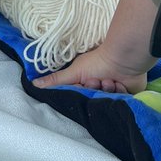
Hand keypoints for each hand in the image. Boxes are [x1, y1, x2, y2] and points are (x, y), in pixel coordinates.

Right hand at [31, 47, 147, 94]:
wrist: (122, 60)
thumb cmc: (98, 62)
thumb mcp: (73, 72)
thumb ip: (56, 80)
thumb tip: (33, 84)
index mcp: (87, 82)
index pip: (81, 96)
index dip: (83, 92)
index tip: (85, 85)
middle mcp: (99, 86)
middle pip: (95, 99)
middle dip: (96, 91)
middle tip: (98, 81)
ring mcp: (113, 90)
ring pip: (108, 100)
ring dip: (108, 90)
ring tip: (110, 80)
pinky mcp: (127, 94)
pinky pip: (122, 101)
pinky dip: (120, 92)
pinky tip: (120, 83)